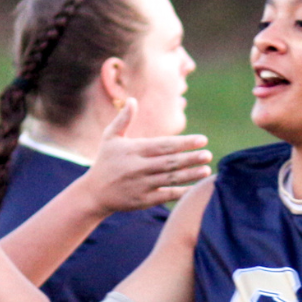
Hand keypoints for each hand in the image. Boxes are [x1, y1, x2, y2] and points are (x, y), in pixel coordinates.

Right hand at [75, 101, 210, 214]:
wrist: (93, 194)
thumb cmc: (105, 162)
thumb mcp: (110, 138)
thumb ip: (123, 120)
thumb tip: (132, 100)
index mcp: (133, 150)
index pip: (163, 145)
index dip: (184, 142)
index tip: (202, 140)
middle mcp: (138, 167)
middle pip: (169, 162)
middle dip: (190, 158)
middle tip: (208, 154)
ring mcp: (140, 185)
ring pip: (170, 179)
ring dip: (189, 174)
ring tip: (206, 170)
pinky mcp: (142, 201)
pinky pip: (165, 195)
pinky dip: (180, 192)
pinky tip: (194, 188)